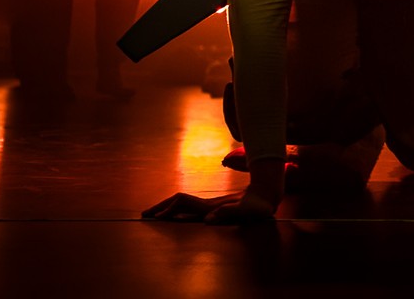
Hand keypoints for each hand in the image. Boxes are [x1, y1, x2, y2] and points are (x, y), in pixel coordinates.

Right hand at [142, 188, 278, 224]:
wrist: (268, 193)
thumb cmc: (258, 205)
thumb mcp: (245, 211)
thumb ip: (228, 213)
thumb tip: (208, 220)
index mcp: (210, 206)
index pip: (183, 204)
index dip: (169, 209)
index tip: (155, 217)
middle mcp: (208, 204)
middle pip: (179, 201)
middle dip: (161, 206)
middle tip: (144, 214)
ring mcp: (211, 204)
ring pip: (184, 203)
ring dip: (168, 206)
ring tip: (154, 214)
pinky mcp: (216, 207)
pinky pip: (191, 207)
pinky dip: (178, 210)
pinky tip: (175, 214)